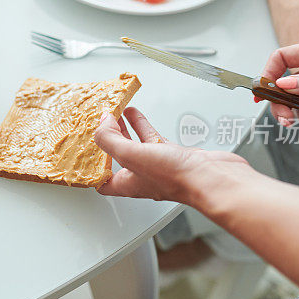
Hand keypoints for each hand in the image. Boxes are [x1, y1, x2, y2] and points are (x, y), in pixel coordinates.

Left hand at [93, 107, 249, 208]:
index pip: (102, 181)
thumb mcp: (132, 156)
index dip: (92, 167)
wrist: (213, 177)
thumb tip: (101, 124)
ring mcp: (158, 166)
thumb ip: (111, 139)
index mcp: (127, 184)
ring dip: (123, 129)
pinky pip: (152, 138)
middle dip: (107, 140)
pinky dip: (142, 125)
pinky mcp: (173, 155)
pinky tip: (136, 114)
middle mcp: (142, 177)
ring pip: (135, 145)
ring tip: (115, 114)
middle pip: (117, 158)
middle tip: (100, 124)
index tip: (86, 150)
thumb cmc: (177, 177)